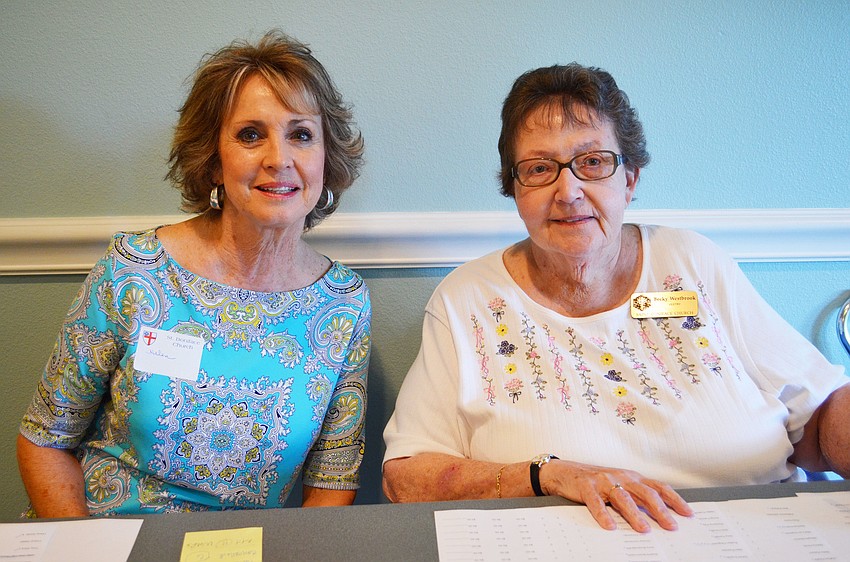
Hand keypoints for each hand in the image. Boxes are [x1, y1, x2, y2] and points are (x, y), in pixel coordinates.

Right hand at [540, 459, 692, 531]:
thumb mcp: (619, 486)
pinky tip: (609, 526)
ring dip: (635, 514)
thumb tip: (658, 515)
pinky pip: (596, 502)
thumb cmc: (596, 482)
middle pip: (645, 493)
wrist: (564, 472)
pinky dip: (603, 515)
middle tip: (671, 526)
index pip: (658, 487)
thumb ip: (636, 497)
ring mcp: (604, 481)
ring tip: (643, 529)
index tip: (688, 514)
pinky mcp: (587, 487)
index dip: (674, 500)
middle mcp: (621, 477)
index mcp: (632, 477)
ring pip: (623, 498)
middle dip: (660, 510)